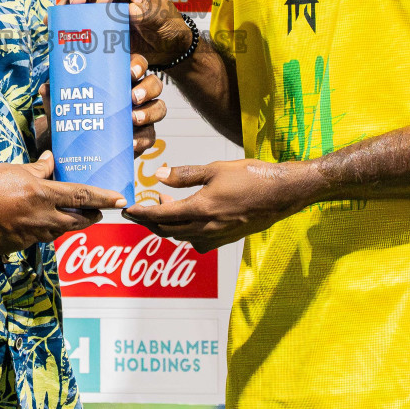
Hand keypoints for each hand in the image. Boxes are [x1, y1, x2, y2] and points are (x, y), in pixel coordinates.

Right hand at [0, 152, 126, 255]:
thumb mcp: (11, 169)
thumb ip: (36, 169)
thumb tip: (51, 162)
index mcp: (39, 194)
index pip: (81, 196)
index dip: (103, 198)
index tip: (120, 199)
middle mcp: (37, 218)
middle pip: (75, 221)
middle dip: (89, 217)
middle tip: (98, 212)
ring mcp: (25, 237)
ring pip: (54, 232)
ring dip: (62, 223)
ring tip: (64, 214)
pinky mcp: (12, 248)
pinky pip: (33, 240)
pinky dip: (36, 230)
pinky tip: (27, 221)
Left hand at [33, 54, 166, 155]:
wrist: (74, 145)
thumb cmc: (72, 113)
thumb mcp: (63, 101)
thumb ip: (55, 93)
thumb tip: (46, 88)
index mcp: (120, 76)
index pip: (137, 63)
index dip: (138, 64)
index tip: (130, 71)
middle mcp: (136, 92)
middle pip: (154, 84)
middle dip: (147, 89)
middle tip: (132, 98)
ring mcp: (142, 114)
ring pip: (159, 108)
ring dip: (150, 113)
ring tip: (133, 119)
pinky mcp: (142, 136)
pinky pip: (151, 136)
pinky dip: (144, 139)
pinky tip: (133, 143)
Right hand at [68, 0, 193, 68]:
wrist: (165, 43)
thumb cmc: (163, 21)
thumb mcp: (157, 14)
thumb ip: (143, 11)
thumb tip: (127, 13)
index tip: (103, 4)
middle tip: (76, 5)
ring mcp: (100, 5)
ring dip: (66, 5)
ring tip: (56, 16)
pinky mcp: (95, 21)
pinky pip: (77, 17)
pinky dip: (65, 21)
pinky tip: (53, 28)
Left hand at [121, 159, 316, 253]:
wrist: (283, 194)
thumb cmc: (251, 177)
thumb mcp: (215, 169)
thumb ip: (185, 175)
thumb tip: (159, 176)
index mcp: (201, 210)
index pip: (161, 216)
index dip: (141, 213)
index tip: (126, 210)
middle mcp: (206, 228)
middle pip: (167, 231)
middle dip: (149, 221)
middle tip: (138, 210)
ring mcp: (217, 237)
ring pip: (182, 236)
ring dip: (168, 224)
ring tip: (164, 204)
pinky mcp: (226, 238)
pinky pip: (198, 240)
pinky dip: (186, 230)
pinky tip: (188, 216)